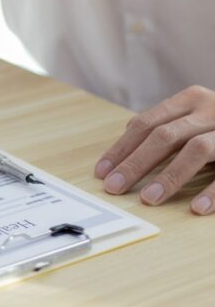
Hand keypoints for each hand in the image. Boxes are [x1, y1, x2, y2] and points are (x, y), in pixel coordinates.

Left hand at [94, 85, 214, 214]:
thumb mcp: (198, 114)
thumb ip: (169, 124)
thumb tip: (126, 136)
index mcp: (191, 98)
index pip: (145, 123)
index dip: (122, 148)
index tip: (102, 172)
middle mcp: (211, 108)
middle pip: (164, 136)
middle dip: (135, 163)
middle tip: (114, 187)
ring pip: (197, 149)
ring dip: (169, 176)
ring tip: (148, 199)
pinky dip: (214, 190)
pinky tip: (197, 207)